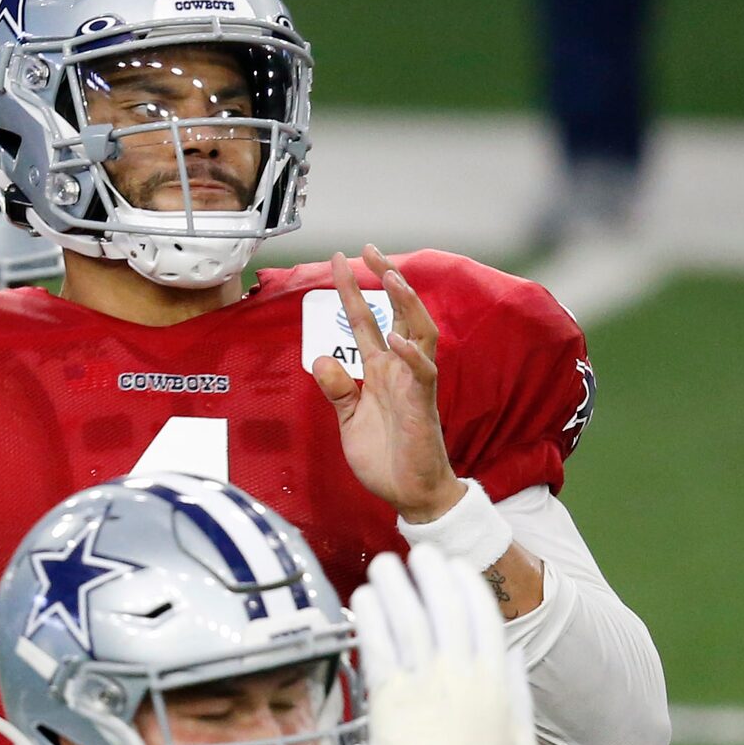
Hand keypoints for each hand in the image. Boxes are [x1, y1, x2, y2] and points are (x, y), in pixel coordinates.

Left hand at [311, 246, 462, 521]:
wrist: (409, 494)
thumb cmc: (385, 457)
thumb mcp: (349, 419)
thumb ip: (337, 389)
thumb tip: (320, 359)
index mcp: (381, 369)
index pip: (366, 320)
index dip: (351, 290)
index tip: (339, 260)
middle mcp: (400, 369)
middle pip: (398, 313)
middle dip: (385, 280)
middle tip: (369, 250)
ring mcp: (414, 385)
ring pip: (419, 332)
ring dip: (406, 305)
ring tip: (391, 278)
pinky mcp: (423, 407)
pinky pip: (423, 374)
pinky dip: (412, 356)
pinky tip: (398, 340)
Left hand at [353, 544, 535, 744]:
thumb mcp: (522, 744)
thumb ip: (519, 694)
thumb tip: (514, 653)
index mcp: (495, 682)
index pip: (483, 617)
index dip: (467, 585)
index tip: (456, 567)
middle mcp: (461, 674)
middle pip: (446, 607)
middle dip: (432, 573)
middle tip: (419, 553)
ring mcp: (423, 684)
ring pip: (409, 617)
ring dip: (396, 584)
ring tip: (385, 564)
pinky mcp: (387, 697)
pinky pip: (378, 644)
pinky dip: (372, 615)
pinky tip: (364, 596)